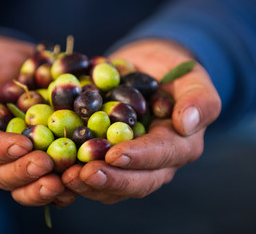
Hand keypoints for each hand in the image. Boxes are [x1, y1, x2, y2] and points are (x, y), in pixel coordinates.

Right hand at [0, 36, 75, 205]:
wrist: (6, 66)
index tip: (21, 144)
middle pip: (4, 175)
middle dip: (25, 172)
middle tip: (46, 164)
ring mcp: (15, 162)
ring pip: (27, 184)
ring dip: (45, 187)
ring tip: (64, 181)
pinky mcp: (38, 158)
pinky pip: (49, 176)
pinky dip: (64, 180)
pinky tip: (79, 177)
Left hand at [62, 39, 220, 203]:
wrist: (146, 71)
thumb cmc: (171, 72)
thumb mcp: (193, 77)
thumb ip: (199, 99)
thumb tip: (186, 123)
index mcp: (179, 145)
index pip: (161, 156)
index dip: (138, 157)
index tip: (113, 154)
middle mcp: (156, 163)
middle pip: (136, 181)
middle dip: (110, 180)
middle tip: (83, 175)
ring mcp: (131, 165)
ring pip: (113, 186)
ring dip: (88, 185)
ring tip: (65, 178)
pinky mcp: (109, 161)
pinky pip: (95, 174)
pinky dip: (76, 175)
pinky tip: (58, 170)